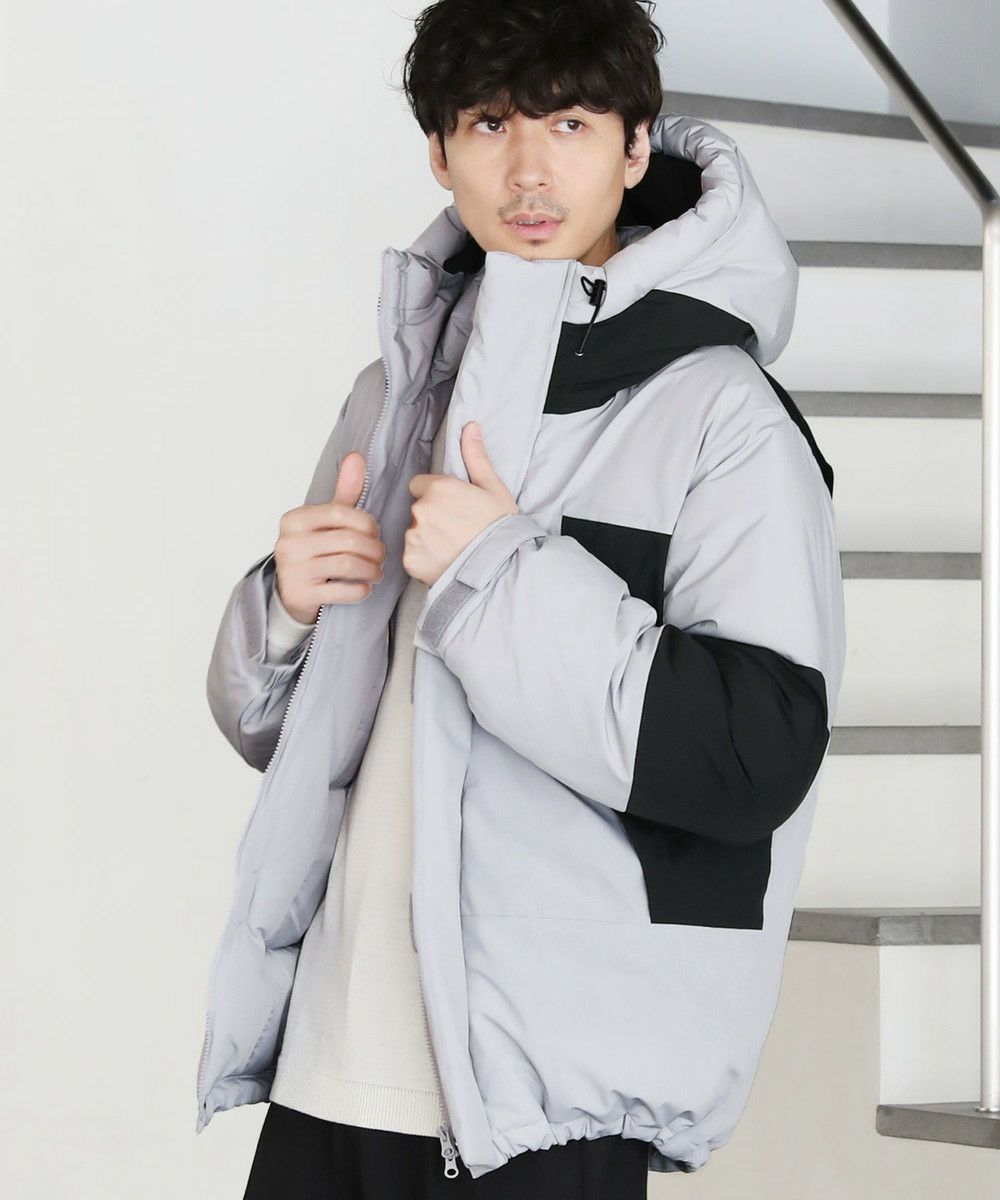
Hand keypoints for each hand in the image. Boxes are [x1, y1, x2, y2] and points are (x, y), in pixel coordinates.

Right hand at [273, 451, 386, 622]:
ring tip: (376, 571)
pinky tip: (364, 586)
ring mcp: (294, 571)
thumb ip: (343, 492)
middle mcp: (290, 543)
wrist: (290, 591)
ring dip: (371, 570)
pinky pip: (342, 591)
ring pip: (348, 566)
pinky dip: (361, 590)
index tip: (375, 533)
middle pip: (349, 542)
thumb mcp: (325, 520)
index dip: (367, 524)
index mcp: (295, 519)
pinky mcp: (301, 595)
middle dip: (374, 550)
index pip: (341, 513)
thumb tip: (356, 457)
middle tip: (381, 555)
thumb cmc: (313, 551)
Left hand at [403, 421, 518, 587]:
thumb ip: (475, 458)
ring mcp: (414, 536)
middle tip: (456, 530)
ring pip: (413, 532)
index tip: (452, 507)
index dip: (435, 495)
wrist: (501, 570)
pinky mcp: (410, 560)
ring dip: (426, 538)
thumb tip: (469, 427)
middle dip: (431, 516)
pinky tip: (445, 562)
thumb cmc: (500, 529)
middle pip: (417, 508)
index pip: (420, 484)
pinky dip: (424, 559)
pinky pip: (412, 555)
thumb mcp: (493, 489)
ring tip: (452, 548)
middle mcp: (421, 510)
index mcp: (440, 488)